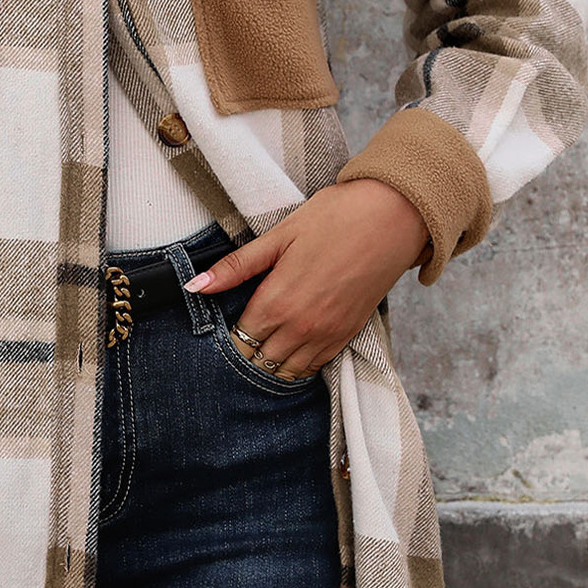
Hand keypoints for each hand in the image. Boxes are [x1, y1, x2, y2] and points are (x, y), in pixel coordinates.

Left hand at [184, 179, 430, 380]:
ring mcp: (326, 334)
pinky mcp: (348, 335)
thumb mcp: (279, 236)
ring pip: (286, 370)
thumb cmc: (334, 218)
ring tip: (263, 346)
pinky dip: (298, 364)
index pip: (239, 340)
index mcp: (277, 302)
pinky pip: (315, 366)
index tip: (225, 326)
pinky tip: (290, 351)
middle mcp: (300, 327)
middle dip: (247, 351)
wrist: (393, 217)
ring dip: (271, 362)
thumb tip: (195, 286)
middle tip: (242, 338)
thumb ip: (236, 267)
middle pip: (259, 360)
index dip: (229, 336)